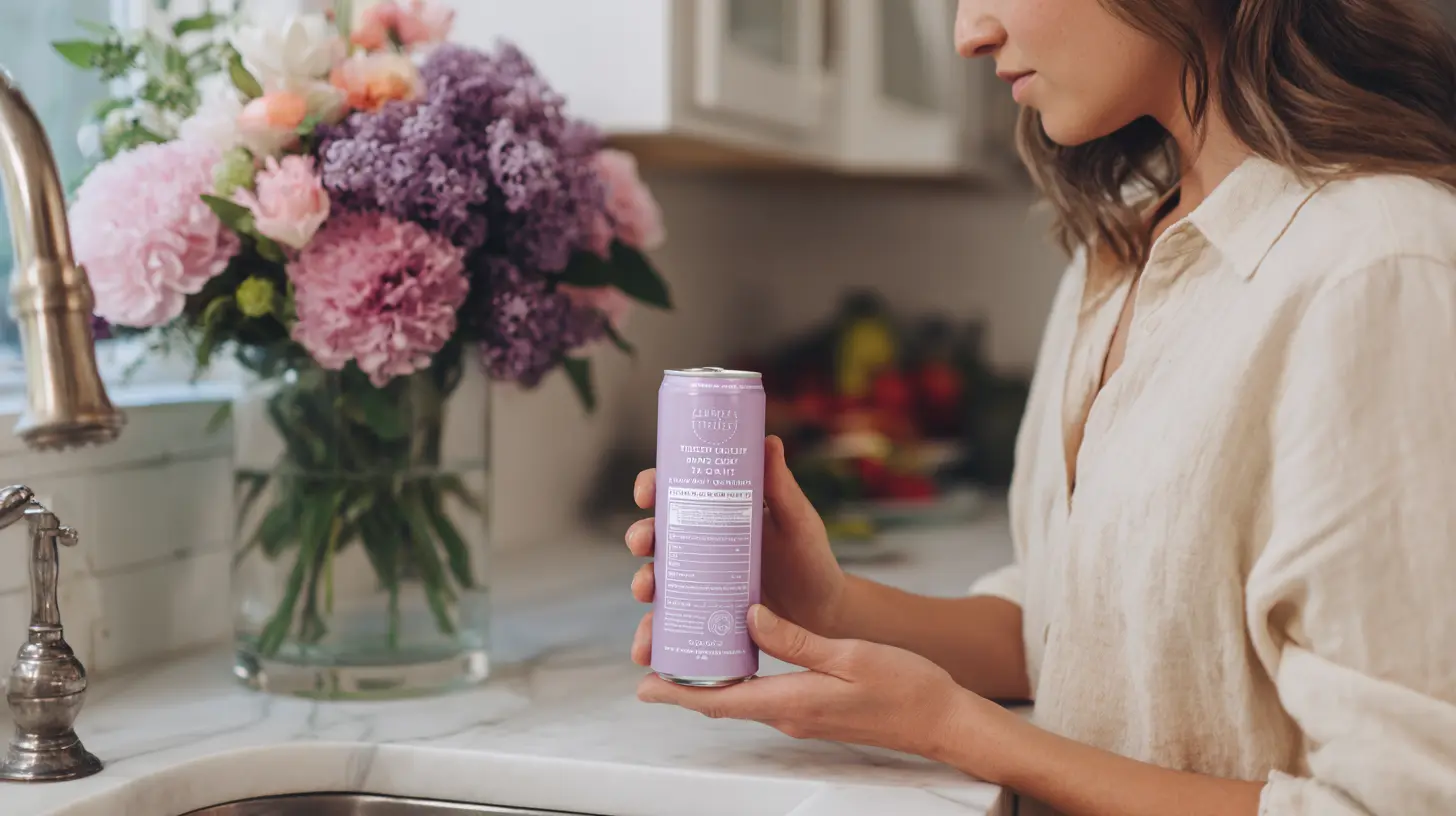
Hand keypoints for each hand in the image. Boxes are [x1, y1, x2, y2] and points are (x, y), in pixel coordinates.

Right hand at [626, 435, 846, 666]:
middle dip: (640, 536)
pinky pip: (671, 621)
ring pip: (656, 576)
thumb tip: (769, 441)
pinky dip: (652, 634)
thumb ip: (782, 486)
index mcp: (718, 510)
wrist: (824, 614)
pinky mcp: (702, 612)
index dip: (652, 486)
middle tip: (642, 545)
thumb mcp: (798, 520)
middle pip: (657, 533)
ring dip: (640, 583)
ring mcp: (700, 578)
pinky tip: (647, 648)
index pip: (676, 490)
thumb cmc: (811, 558)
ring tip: (644, 593)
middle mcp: (701, 542)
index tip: (646, 493)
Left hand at [637, 605, 983, 760]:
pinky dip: (741, 675)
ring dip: (712, 678)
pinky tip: (738, 650)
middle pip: (722, 700)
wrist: (942, 718)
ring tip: (687, 645)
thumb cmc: (905, 688)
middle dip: (685, 683)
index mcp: (792, 702)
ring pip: (742, 696)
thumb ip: (795, 640)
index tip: (643, 685)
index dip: (677, 694)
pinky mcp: (813, 706)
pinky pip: (764, 692)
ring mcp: (800, 713)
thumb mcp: (848, 656)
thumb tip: (748, 618)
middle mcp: (789, 713)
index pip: (721, 701)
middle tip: (655, 652)